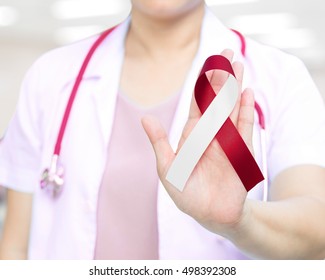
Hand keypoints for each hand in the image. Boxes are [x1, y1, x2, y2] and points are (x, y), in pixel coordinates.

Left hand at [142, 49, 254, 235]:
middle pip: (216, 100)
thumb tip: (145, 118)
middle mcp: (210, 133)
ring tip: (239, 66)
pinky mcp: (241, 153)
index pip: (198, 103)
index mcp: (192, 135)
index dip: (202, 83)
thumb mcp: (168, 168)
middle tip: (228, 52)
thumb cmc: (187, 193)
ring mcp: (227, 141)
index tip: (209, 63)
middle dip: (222, 77)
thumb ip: (159, 143)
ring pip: (231, 109)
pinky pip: (245, 129)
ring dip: (234, 88)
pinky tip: (247, 94)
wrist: (211, 215)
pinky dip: (246, 112)